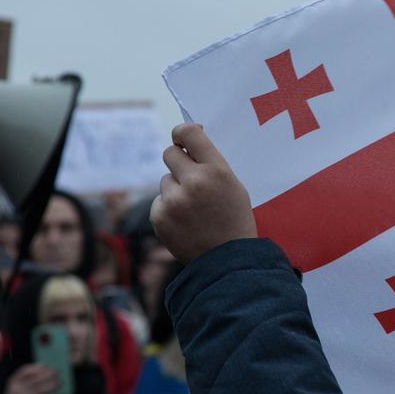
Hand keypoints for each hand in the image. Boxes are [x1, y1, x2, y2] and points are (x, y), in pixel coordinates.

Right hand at [4, 363, 58, 393]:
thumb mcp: (16, 388)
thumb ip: (27, 379)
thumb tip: (47, 370)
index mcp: (13, 382)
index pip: (25, 371)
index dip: (37, 367)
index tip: (47, 365)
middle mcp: (17, 389)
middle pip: (36, 378)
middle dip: (48, 375)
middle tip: (58, 374)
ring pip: (41, 388)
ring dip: (52, 385)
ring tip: (60, 383)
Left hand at [152, 123, 256, 262]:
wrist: (228, 260)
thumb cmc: (234, 219)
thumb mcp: (233, 185)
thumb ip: (211, 164)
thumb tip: (187, 142)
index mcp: (217, 170)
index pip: (189, 133)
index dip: (182, 133)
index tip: (182, 138)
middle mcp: (194, 181)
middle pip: (169, 154)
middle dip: (178, 162)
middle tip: (189, 177)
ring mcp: (174, 200)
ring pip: (165, 181)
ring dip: (176, 190)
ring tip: (195, 211)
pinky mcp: (159, 216)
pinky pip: (159, 201)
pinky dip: (169, 209)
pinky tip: (186, 223)